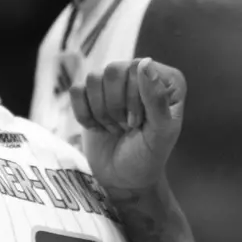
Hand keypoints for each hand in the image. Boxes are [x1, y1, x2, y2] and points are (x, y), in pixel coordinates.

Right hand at [69, 58, 185, 191]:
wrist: (125, 178)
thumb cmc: (148, 156)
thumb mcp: (160, 133)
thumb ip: (156, 99)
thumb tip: (145, 63)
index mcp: (165, 79)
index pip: (137, 68)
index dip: (132, 98)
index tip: (139, 123)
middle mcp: (140, 74)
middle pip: (112, 71)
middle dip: (116, 106)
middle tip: (126, 126)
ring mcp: (114, 83)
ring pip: (92, 78)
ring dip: (101, 112)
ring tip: (115, 127)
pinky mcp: (90, 95)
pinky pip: (76, 91)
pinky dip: (84, 115)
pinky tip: (98, 128)